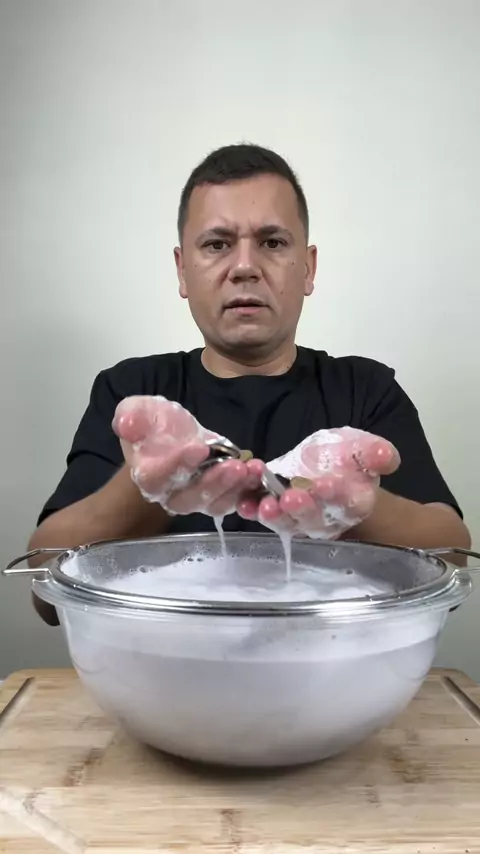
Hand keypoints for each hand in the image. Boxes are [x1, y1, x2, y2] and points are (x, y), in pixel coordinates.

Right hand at [113, 396, 263, 516]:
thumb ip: (131, 416)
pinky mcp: (216, 497)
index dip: (176, 466)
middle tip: (235, 466)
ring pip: (213, 503)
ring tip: (251, 469)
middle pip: (189, 499)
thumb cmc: (153, 425)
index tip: (199, 448)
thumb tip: (126, 423)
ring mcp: (195, 498)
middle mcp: (170, 494)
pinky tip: (257, 471)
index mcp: (147, 475)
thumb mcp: (139, 411)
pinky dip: (246, 489)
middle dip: (213, 483)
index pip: (157, 478)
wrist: (171, 434)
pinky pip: (230, 500)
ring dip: (234, 488)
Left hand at [237, 427, 399, 538]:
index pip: (348, 503)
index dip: (337, 496)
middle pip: (314, 520)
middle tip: (292, 497)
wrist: (328, 465)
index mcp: (353, 502)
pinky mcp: (275, 511)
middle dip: (303, 509)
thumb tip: (386, 457)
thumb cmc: (348, 459)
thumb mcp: (363, 448)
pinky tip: (243, 503)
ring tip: (266, 504)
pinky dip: (251, 510)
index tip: (326, 484)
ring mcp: (298, 519)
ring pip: (287, 523)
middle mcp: (326, 518)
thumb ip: (375, 453)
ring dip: (275, 516)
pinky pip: (261, 514)